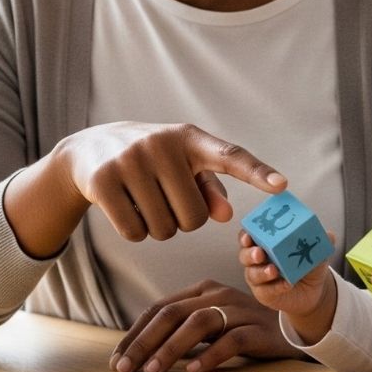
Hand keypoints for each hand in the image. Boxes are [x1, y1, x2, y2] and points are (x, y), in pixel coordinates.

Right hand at [56, 122, 285, 242]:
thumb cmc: (151, 161)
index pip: (231, 156)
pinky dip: (134, 231)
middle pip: (194, 218)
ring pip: (165, 230)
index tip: (282, 186)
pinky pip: (136, 233)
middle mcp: (162, 145)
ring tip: (144, 201)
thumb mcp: (183, 166)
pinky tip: (125, 207)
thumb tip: (226, 216)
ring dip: (158, 228)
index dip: (257, 172)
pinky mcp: (104, 182)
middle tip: (165, 199)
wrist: (90, 148)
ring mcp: (131, 161)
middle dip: (183, 221)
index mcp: (191, 138)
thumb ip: (210, 190)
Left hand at [111, 280, 302, 371]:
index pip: (158, 308)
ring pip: (197, 324)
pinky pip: (230, 340)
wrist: (293, 326)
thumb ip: (184, 332)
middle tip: (124, 368)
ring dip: (170, 349)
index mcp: (200, 291)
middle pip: (171, 314)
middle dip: (143, 341)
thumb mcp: (211, 325)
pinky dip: (210, 355)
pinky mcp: (257, 328)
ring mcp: (237, 310)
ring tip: (151, 371)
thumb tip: (144, 355)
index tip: (117, 359)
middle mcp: (216, 294)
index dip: (135, 333)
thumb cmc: (245, 328)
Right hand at [240, 230, 337, 341]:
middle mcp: (257, 260)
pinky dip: (275, 287)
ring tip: (274, 270)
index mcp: (265, 244)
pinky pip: (265, 290)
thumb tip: (329, 235)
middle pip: (244, 255)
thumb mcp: (314, 253)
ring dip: (262, 272)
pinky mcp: (264, 294)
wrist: (312, 292)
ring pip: (252, 274)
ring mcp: (258, 278)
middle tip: (260, 253)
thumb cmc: (306, 266)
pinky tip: (286, 284)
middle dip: (250, 253)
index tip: (249, 235)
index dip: (245, 235)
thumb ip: (319, 243)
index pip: (248, 237)